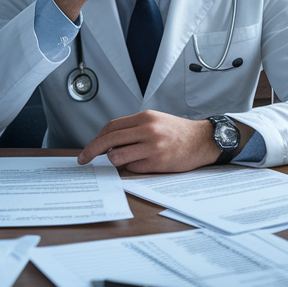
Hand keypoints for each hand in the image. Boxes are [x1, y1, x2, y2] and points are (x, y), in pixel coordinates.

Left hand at [77, 111, 218, 173]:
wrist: (203, 141)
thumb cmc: (178, 132)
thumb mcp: (155, 121)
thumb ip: (134, 129)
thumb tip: (109, 144)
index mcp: (145, 117)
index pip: (111, 127)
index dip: (97, 139)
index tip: (89, 148)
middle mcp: (147, 130)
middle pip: (109, 140)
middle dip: (92, 151)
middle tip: (84, 160)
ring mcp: (152, 147)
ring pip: (117, 156)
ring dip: (114, 161)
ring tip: (124, 161)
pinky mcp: (157, 162)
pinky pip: (133, 168)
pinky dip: (131, 168)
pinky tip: (142, 165)